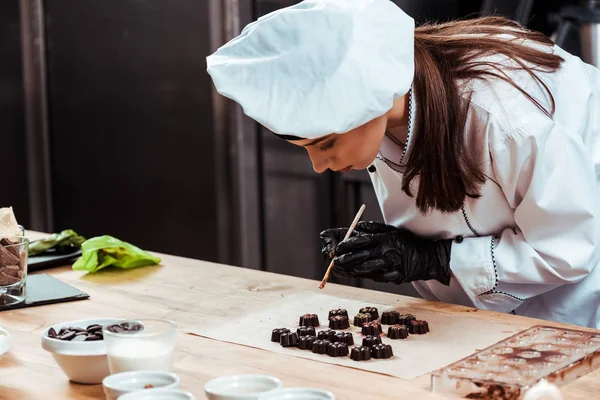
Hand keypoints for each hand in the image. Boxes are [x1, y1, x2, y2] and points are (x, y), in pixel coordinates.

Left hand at [323, 221, 451, 284]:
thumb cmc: (407, 243)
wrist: (428, 256)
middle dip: (347, 258)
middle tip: (335, 261)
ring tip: (344, 269)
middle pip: (363, 254)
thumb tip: (359, 226)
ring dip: (356, 269)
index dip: (348, 243)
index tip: (337, 247)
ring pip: (371, 267)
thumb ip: (375, 228)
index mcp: (385, 237)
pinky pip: (382, 276)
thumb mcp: (392, 231)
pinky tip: (360, 276)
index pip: (362, 239)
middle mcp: (388, 249)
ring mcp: (393, 263)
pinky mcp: (398, 274)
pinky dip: (370, 276)